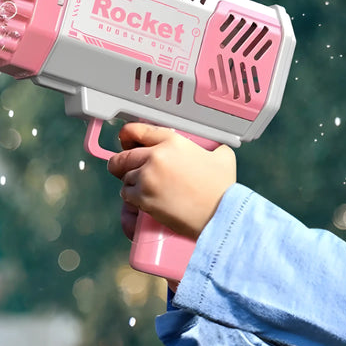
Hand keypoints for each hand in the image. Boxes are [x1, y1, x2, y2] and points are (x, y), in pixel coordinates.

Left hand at [107, 123, 235, 239]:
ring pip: (124, 176)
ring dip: (130, 181)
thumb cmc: (222, 189)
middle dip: (122, 163)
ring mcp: (147, 178)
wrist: (219, 214)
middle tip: (125, 168)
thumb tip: (212, 148)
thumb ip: (212, 147)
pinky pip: (126, 194)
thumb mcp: (222, 156)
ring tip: (143, 187)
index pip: (137, 131)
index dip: (128, 136)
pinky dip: (131, 197)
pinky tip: (142, 198)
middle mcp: (156, 156)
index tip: (126, 140)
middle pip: (124, 156)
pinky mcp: (143, 198)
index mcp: (173, 142)